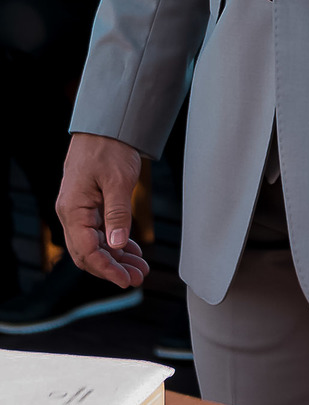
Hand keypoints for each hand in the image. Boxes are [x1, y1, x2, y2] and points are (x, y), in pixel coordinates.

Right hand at [57, 134, 149, 287]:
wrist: (106, 124)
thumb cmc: (109, 148)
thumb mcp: (118, 181)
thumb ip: (117, 215)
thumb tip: (116, 246)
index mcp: (73, 209)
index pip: (87, 251)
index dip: (106, 269)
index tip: (126, 280)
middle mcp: (72, 213)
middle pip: (88, 252)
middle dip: (113, 268)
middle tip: (139, 277)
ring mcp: (80, 209)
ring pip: (95, 243)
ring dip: (116, 257)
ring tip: (140, 267)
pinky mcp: (89, 204)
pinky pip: (99, 231)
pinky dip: (115, 242)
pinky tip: (131, 250)